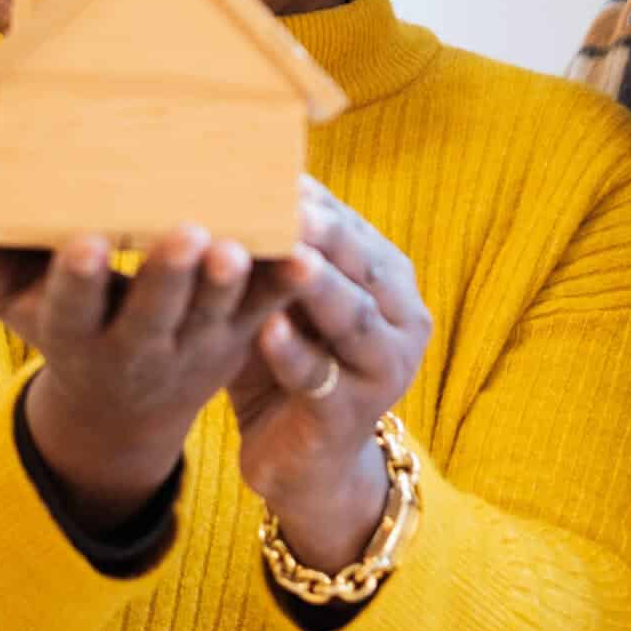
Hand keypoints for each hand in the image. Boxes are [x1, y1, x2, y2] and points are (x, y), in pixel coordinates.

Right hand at [0, 188, 303, 526]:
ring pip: (216, 317)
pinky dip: (288, 287)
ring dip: (232, 285)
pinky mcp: (239, 336)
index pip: (72, 307)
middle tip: (186, 234)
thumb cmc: (63, 325)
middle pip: (154, 316)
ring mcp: (195, 345)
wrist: (125, 408)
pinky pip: (268, 312)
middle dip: (168, 279)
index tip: (84, 241)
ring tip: (239, 245)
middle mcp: (137, 347)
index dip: (78, 279)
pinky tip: (308, 253)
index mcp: (76, 334)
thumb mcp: (10, 302)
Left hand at [227, 177, 431, 571]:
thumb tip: (229, 174)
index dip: (318, 200)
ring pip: (352, 319)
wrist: (302, 462)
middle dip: (326, 232)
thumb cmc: (289, 359)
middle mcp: (401, 320)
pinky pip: (320, 378)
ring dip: (320, 286)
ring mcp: (382, 370)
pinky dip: (295, 352)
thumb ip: (275, 250)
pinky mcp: (350, 415)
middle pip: (362, 266)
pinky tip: (267, 330)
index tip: (273, 167)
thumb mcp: (285, 300)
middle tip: (290, 200)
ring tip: (291, 252)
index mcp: (389, 280)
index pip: (354, 228)